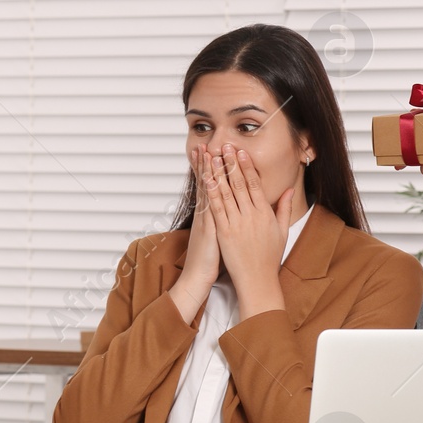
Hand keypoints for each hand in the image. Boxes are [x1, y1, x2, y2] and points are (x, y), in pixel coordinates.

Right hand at [169, 145, 221, 321]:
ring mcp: (205, 220)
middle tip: (202, 144)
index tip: (209, 153)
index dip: (209, 170)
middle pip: (206, 184)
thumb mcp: (216, 237)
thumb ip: (220, 222)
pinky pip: (208, 206)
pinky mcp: (208, 228)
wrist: (197, 277)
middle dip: (205, 164)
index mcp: (209, 216)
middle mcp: (205, 214)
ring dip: (205, 171)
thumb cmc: (209, 260)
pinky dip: (208, 192)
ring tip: (204, 153)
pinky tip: (208, 179)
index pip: (210, 187)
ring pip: (206, 191)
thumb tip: (225, 213)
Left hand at [202, 143, 291, 317]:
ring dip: (219, 172)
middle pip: (239, 183)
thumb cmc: (269, 258)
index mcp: (265, 214)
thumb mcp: (281, 231)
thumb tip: (288, 190)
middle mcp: (251, 216)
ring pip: (226, 192)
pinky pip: (216, 209)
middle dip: (231, 163)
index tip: (241, 152)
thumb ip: (284, 208)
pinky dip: (211, 193)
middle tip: (226, 146)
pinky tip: (207, 180)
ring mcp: (236, 224)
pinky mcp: (224, 233)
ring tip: (213, 156)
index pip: (254, 184)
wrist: (258, 280)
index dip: (247, 166)